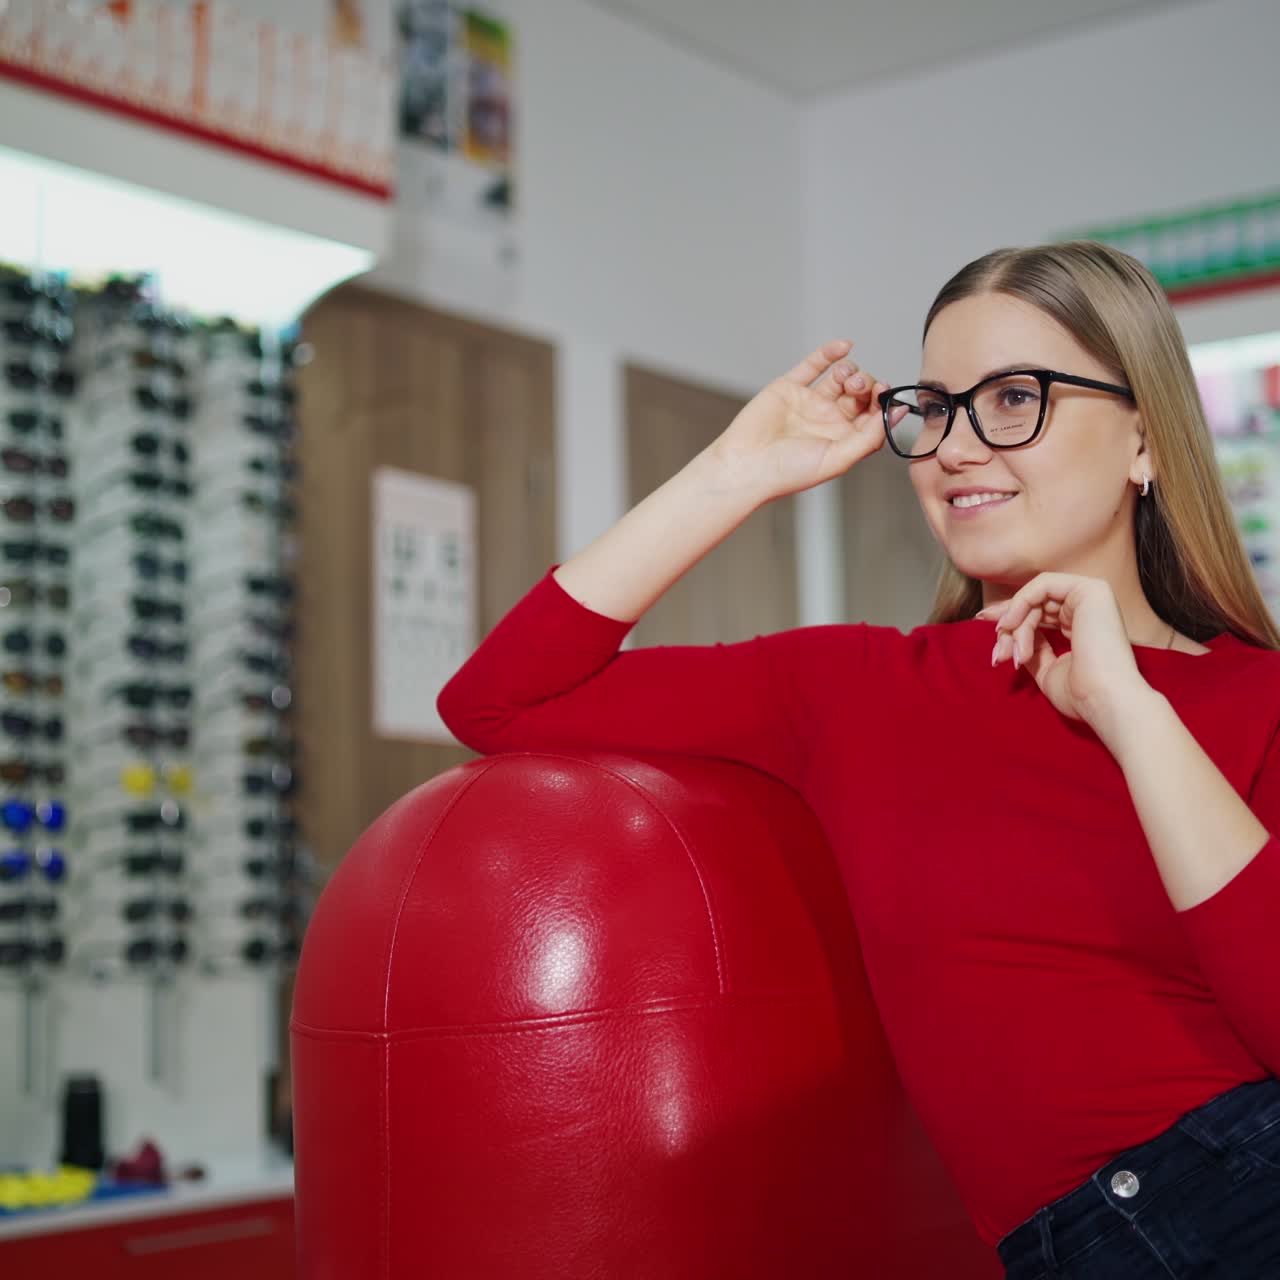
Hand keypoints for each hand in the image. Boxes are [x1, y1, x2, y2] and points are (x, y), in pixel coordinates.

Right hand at [707, 340, 904, 504]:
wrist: (746, 465)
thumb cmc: (789, 472)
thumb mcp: (839, 459)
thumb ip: (870, 437)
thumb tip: (899, 412)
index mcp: (843, 440)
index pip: (873, 415)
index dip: (882, 401)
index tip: (883, 393)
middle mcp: (828, 420)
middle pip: (860, 393)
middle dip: (865, 386)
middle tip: (857, 388)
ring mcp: (809, 402)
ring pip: (840, 377)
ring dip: (851, 371)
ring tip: (845, 378)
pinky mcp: (789, 387)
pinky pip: (813, 364)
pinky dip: (830, 353)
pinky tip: (844, 346)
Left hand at [978, 573, 1155, 738]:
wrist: (1105, 700)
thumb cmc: (1081, 694)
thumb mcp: (1046, 669)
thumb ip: (1031, 648)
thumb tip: (1007, 635)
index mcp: (1080, 625)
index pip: (1038, 613)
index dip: (1011, 622)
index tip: (992, 638)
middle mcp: (1088, 607)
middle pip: (1033, 606)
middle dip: (1008, 629)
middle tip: (998, 655)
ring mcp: (1092, 596)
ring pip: (1034, 599)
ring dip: (1015, 626)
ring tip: (1014, 655)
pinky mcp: (1091, 589)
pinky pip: (1042, 585)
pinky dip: (1020, 603)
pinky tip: (1011, 625)